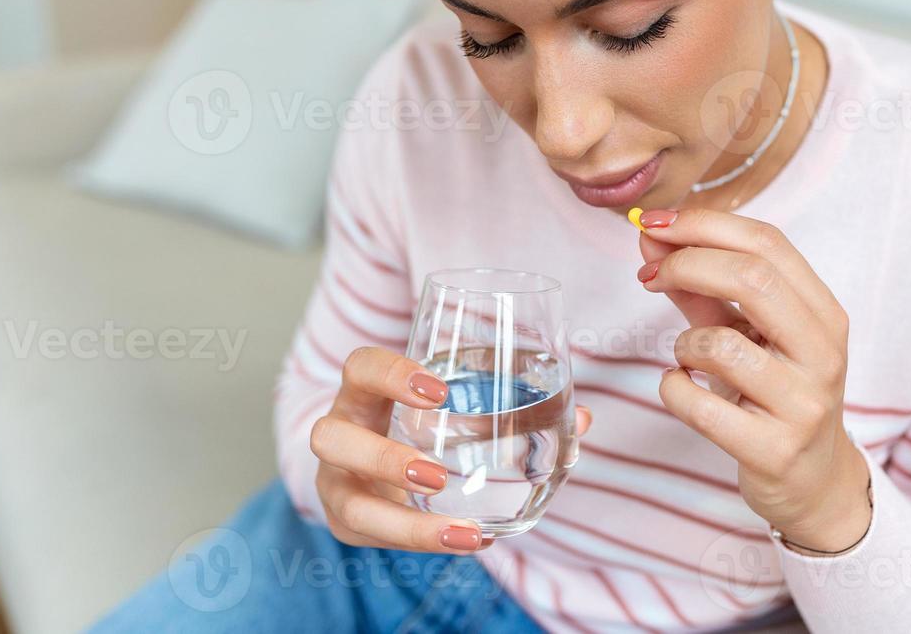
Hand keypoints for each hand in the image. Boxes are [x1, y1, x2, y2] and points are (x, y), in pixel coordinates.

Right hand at [310, 346, 593, 553]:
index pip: (360, 367)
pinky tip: (468, 542)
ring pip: (346, 505)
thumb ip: (514, 408)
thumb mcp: (452, 409)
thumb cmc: (421, 423)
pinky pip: (374, 541)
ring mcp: (336, 484)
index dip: (390, 374)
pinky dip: (423, 542)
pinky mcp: (348, 525)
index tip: (439, 391)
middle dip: (380, 456)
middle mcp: (339, 434)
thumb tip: (582, 420)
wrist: (374, 461)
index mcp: (363, 392)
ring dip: (404, 522)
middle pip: (329, 436)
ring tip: (462, 532)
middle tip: (436, 473)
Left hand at [635, 208, 870, 551]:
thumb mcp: (747, 334)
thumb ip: (700, 287)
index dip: (704, 223)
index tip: (655, 223)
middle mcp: (822, 353)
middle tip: (649, 274)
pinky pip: (700, 405)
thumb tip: (649, 236)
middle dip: (686, 264)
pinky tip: (682, 389)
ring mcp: (803, 404)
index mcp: (823, 312)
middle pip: (753, 278)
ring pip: (722, 345)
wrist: (815, 481)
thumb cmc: (774, 393)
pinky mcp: (774, 450)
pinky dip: (674, 389)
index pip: (768, 243)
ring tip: (688, 356)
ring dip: (684, 343)